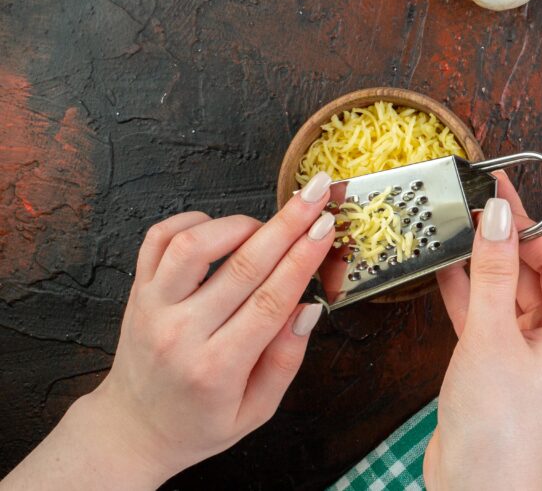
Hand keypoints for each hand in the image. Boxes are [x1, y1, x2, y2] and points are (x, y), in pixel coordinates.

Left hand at [2, 172, 337, 489]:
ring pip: (194, 244)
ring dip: (238, 223)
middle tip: (316, 193)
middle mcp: (181, 332)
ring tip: (267, 225)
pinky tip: (220, 229)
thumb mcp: (257, 410)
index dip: (303, 258)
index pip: (270, 300)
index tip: (327, 227)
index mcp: (217, 367)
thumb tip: (309, 307)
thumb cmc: (201, 421)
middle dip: (288, 224)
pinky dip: (192, 221)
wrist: (134, 429)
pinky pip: (158, 238)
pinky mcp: (138, 291)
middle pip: (243, 265)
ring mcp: (153, 308)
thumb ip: (286, 359)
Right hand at [423, 175, 541, 490]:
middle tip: (474, 203)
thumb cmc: (497, 422)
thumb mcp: (492, 335)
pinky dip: (466, 294)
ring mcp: (527, 353)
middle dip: (503, 241)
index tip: (501, 195)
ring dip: (481, 265)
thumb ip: (492, 272)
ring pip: (506, 293)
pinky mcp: (497, 365)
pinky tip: (442, 267)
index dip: (531, 226)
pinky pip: (486, 317)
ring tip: (455, 226)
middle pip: (533, 274)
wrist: (473, 488)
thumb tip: (499, 215)